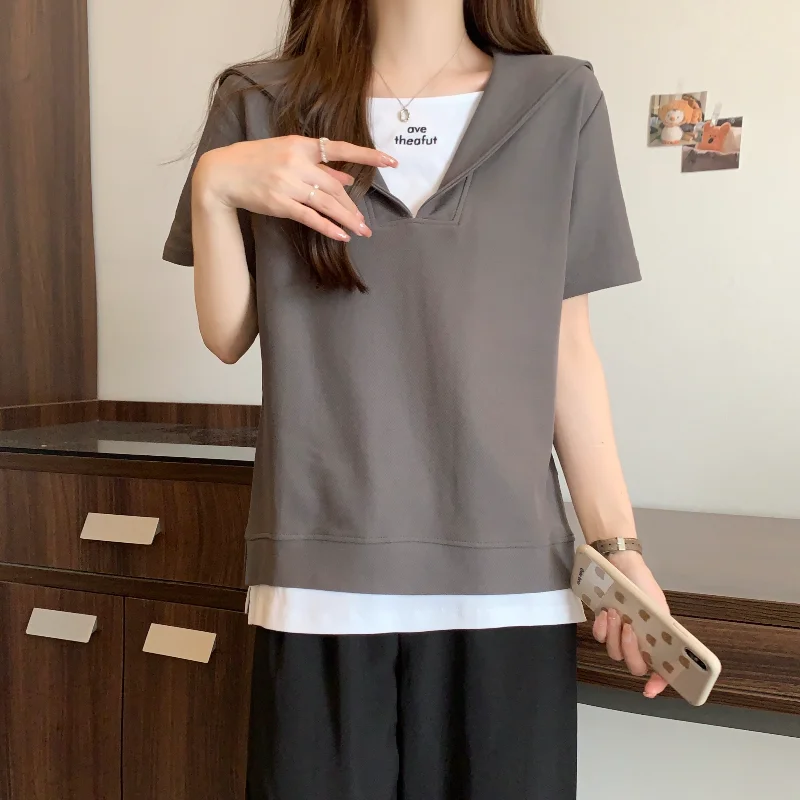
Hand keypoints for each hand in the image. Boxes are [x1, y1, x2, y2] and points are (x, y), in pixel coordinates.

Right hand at [193, 135, 397, 241]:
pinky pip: (311, 217)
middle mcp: (297, 162)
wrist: (222, 173)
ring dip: (347, 219)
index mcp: (301, 145)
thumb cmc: (255, 161)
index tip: (391, 160)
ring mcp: (288, 183)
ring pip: (327, 203)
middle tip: (365, 223)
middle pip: (335, 187)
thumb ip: (318, 165)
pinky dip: (328, 227)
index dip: (368, 155)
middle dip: (352, 206)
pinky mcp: (280, 203)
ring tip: (361, 231)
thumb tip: (346, 180)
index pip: (341, 148)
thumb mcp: (286, 152)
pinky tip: (342, 236)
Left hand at [591, 551, 669, 698]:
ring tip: (615, 613)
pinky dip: (601, 627)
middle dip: (630, 650)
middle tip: (628, 628)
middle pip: (635, 665)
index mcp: (658, 641)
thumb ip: (663, 627)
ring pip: (615, 653)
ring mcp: (620, 636)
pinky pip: (599, 637)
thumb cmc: (642, 585)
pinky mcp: (603, 626)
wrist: (620, 564)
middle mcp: (639, 643)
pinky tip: (604, 613)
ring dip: (614, 634)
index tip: (649, 690)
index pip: (661, 671)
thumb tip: (674, 644)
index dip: (658, 684)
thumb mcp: (658, 606)